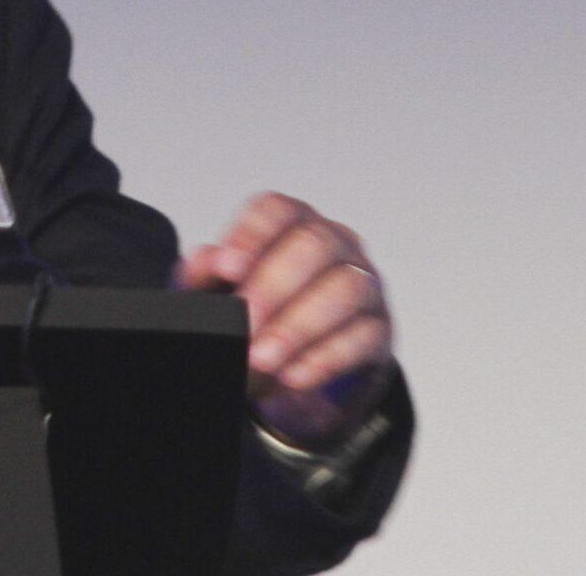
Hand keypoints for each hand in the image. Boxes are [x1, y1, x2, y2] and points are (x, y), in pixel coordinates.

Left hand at [174, 191, 392, 449]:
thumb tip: (207, 261)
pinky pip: (363, 336)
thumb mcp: (222, 291)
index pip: (277, 210)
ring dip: (300, 325)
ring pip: (346, 288)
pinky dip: (325, 358)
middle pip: (315, 245)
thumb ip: (207, 274)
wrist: (297, 363)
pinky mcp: (378, 328)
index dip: (252, 235)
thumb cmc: (258, 311)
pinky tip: (293, 375)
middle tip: (246, 323)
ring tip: (263, 358)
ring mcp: (364, 283)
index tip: (226, 268)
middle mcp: (335, 243)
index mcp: (292, 223)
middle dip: (275, 286)